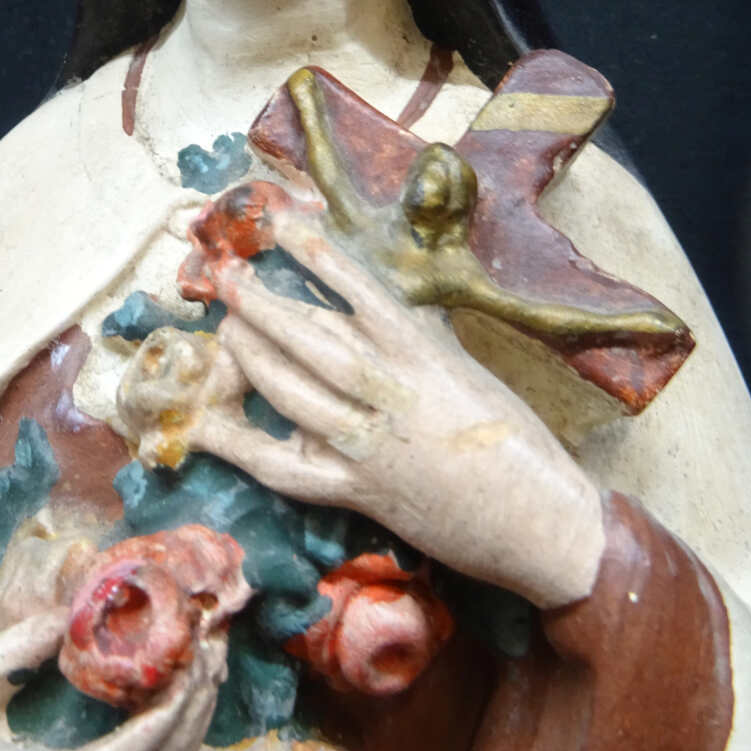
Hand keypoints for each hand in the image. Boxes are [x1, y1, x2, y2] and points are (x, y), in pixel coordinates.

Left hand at [188, 209, 604, 608]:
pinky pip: (287, 467)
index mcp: (428, 359)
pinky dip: (241, 446)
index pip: (361, 294)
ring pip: (294, 394)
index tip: (281, 226)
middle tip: (229, 278)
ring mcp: (372, 447)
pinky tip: (206, 426)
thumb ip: (418, 340)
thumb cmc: (518, 443)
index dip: (317, 257)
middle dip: (265, 307)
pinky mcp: (359, 493)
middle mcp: (394, 396)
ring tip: (225, 329)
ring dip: (253, 358)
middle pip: (313, 341)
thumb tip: (369, 306)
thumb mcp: (468, 373)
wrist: (544, 524)